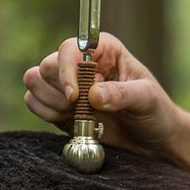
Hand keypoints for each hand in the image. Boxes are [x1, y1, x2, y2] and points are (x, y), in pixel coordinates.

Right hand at [23, 35, 189, 189]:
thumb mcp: (147, 99)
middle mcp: (81, 63)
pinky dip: (46, 114)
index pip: (71, 48)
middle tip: (83, 109)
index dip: (67, 70)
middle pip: (47, 66)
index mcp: (104, 50)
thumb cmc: (156, 112)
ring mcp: (68, 84)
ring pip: (35, 82)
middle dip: (60, 91)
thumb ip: (122, 94)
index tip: (75, 96)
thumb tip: (93, 95)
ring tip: (81, 117)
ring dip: (52, 102)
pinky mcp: (59, 106)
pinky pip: (33, 102)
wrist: (154, 141)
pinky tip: (72, 123)